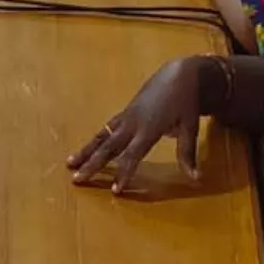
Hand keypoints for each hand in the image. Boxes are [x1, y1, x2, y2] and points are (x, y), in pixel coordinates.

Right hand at [67, 56, 216, 193]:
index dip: (123, 173)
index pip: (133, 155)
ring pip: (102, 136)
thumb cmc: (186, 101)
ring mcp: (126, 116)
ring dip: (85, 151)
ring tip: (69, 164)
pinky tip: (85, 150)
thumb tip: (194, 179)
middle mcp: (133, 123)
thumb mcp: (191, 127)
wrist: (179, 74)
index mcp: (149, 128)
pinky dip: (94, 140)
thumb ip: (187, 153)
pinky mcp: (125, 112)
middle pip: (108, 147)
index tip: (114, 190)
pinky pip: (105, 128)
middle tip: (76, 179)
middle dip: (92, 164)